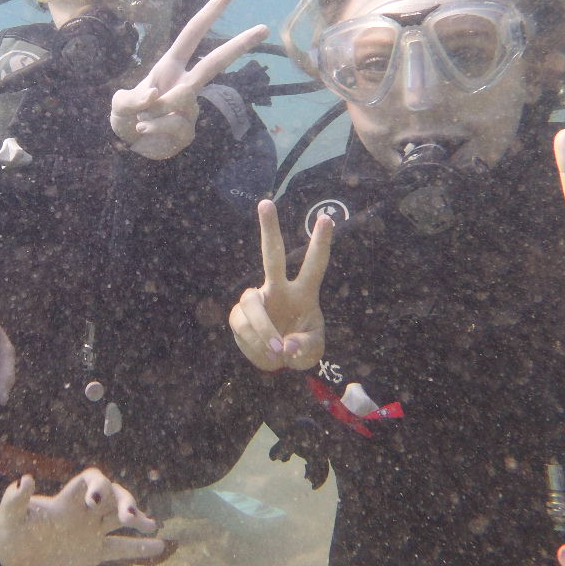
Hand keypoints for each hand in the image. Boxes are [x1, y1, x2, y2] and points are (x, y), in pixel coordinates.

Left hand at [0, 468, 162, 565]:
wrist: (14, 558)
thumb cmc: (9, 532)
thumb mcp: (9, 516)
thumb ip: (15, 499)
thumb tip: (24, 480)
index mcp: (68, 499)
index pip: (91, 481)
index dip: (98, 486)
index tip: (93, 502)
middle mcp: (84, 511)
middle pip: (113, 496)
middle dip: (124, 502)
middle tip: (130, 516)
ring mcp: (91, 531)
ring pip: (121, 518)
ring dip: (138, 518)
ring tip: (152, 525)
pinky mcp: (94, 552)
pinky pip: (121, 548)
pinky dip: (140, 548)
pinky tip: (159, 546)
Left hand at [110, 0, 268, 160]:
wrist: (128, 148)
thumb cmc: (125, 118)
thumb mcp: (119, 105)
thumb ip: (132, 99)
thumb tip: (155, 95)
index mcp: (169, 67)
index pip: (191, 36)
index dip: (207, 15)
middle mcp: (184, 84)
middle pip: (215, 62)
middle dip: (239, 44)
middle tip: (264, 28)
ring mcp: (190, 108)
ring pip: (183, 100)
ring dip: (154, 112)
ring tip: (141, 122)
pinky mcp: (189, 131)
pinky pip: (174, 126)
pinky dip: (154, 129)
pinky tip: (146, 133)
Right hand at [228, 198, 334, 370]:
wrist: (276, 362)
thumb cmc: (300, 348)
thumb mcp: (312, 352)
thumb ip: (305, 348)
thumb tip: (286, 344)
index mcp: (303, 292)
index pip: (314, 264)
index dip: (320, 242)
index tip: (326, 218)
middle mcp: (278, 289)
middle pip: (271, 254)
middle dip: (269, 229)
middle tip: (265, 203)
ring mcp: (256, 300)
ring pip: (251, 303)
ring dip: (264, 329)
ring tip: (277, 351)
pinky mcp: (238, 315)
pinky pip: (242, 325)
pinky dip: (254, 343)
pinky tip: (264, 352)